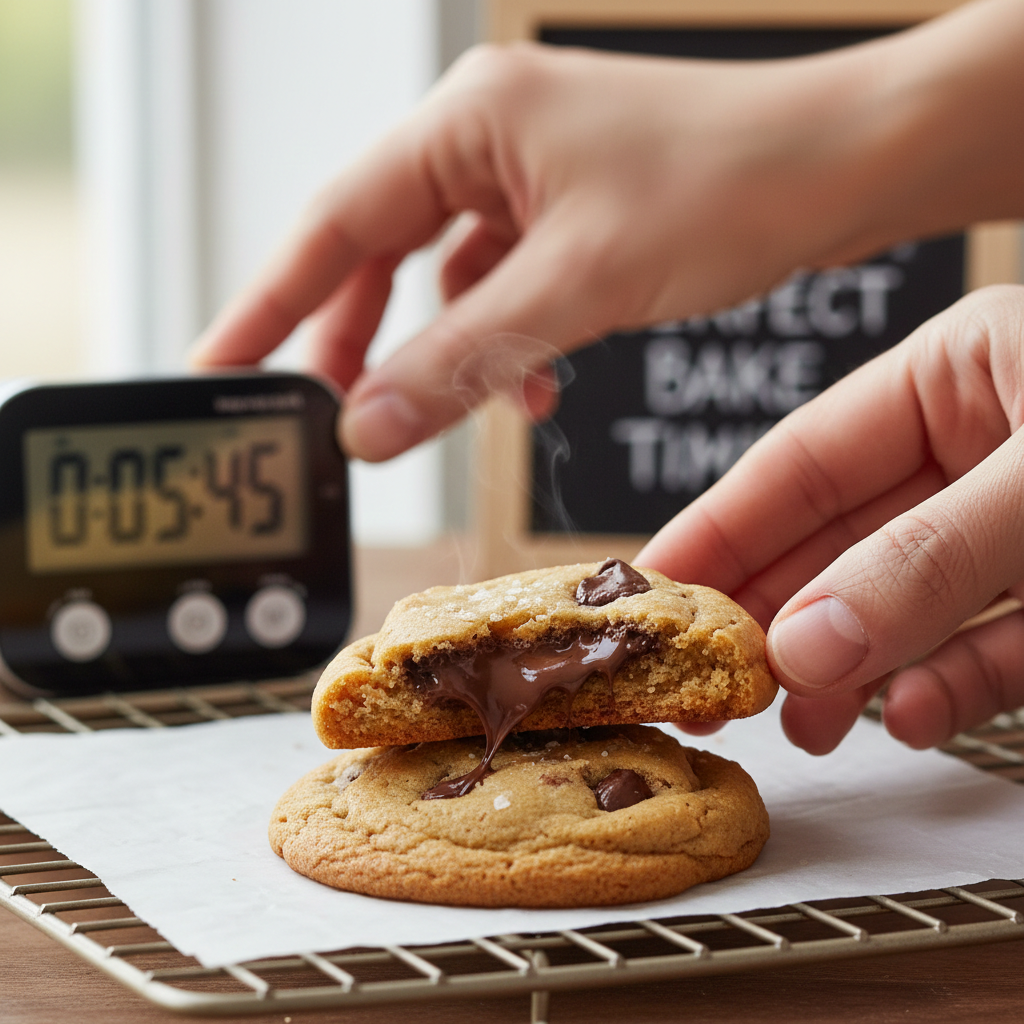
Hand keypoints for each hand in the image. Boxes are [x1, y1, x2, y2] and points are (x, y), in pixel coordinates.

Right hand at [189, 37, 926, 460]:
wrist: (846, 167)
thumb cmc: (730, 186)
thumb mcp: (576, 287)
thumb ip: (462, 360)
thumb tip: (369, 424)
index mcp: (470, 121)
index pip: (335, 221)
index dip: (271, 303)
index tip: (221, 366)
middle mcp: (489, 136)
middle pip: (381, 248)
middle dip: (355, 335)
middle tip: (323, 411)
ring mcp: (532, 173)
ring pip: (447, 277)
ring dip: (442, 350)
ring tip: (437, 410)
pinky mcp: (573, 211)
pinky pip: (508, 286)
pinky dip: (507, 343)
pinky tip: (532, 388)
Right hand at [639, 285, 1023, 753]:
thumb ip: (926, 561)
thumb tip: (804, 644)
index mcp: (960, 373)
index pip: (801, 459)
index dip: (720, 530)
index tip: (654, 594)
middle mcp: (980, 448)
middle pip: (835, 542)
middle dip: (774, 618)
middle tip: (711, 684)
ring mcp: (1020, 529)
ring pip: (901, 606)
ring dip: (852, 671)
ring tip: (807, 722)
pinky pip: (988, 651)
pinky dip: (951, 689)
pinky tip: (913, 713)